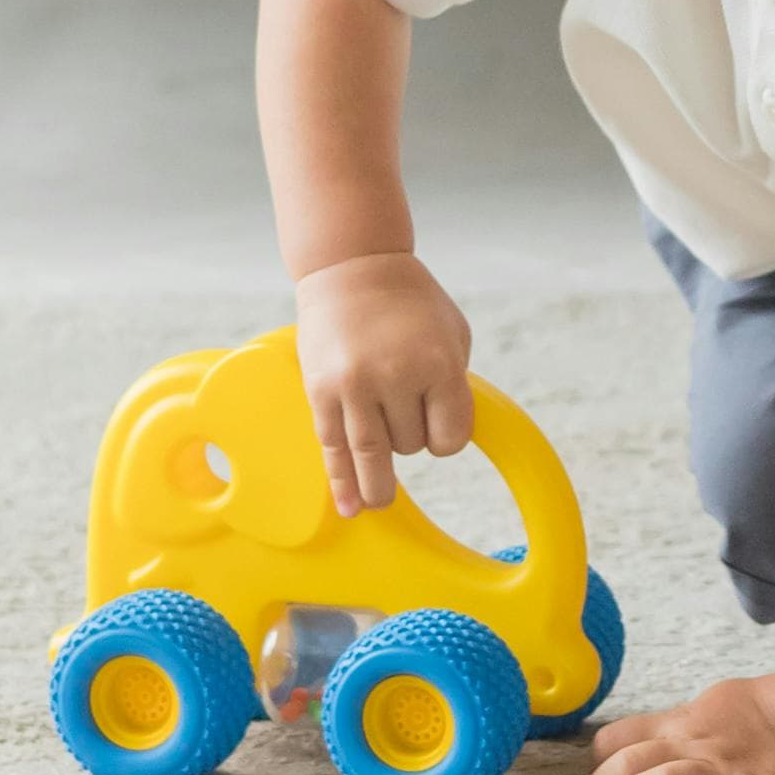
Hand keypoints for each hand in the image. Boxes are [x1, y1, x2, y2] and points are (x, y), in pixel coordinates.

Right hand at [291, 250, 469, 512]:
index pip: (450, 436)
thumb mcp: (453, 334)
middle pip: (410, 444)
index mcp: (437, 363)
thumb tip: (447, 440)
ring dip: (377, 487)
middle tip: (404, 413)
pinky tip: (349, 507)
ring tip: (379, 503)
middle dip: (411, 438)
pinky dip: (341, 481)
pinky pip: (333, 448)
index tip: (438, 421)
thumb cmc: (413, 303)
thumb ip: (454, 386)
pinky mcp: (321, 391)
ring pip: (371, 455)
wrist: (352, 267)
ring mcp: (353, 386)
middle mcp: (394, 376)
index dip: (447, 436)